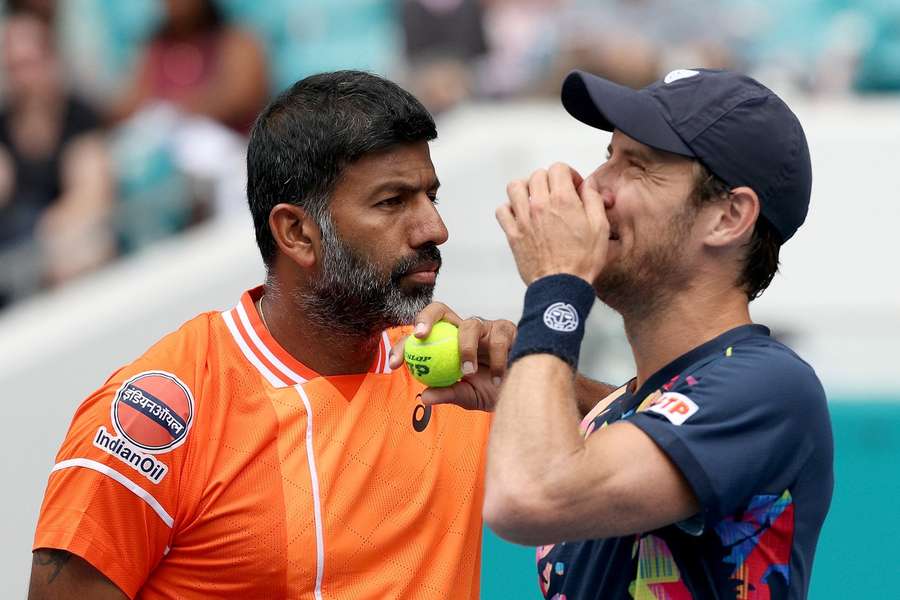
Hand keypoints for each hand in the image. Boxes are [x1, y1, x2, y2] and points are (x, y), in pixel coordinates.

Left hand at [389, 301, 516, 410]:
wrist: (524, 391)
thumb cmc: (492, 390)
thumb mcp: (467, 396)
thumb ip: (447, 394)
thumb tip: (424, 398)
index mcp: (447, 342)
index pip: (421, 336)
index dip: (404, 345)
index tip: (394, 364)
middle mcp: (463, 330)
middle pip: (439, 309)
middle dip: (425, 317)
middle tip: (420, 336)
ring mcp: (485, 327)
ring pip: (469, 325)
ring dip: (466, 349)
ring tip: (469, 373)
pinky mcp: (508, 329)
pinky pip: (499, 339)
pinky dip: (497, 361)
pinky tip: (499, 378)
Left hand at [496, 162, 610, 284]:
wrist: (562, 286)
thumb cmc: (582, 261)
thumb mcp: (600, 227)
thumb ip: (593, 200)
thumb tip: (587, 185)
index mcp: (563, 200)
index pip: (558, 168)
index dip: (568, 175)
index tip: (573, 187)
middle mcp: (540, 205)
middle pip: (537, 175)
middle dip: (550, 180)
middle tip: (558, 194)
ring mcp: (523, 219)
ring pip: (515, 187)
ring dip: (526, 189)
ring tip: (536, 199)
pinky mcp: (513, 234)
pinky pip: (502, 210)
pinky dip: (509, 209)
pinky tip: (521, 215)